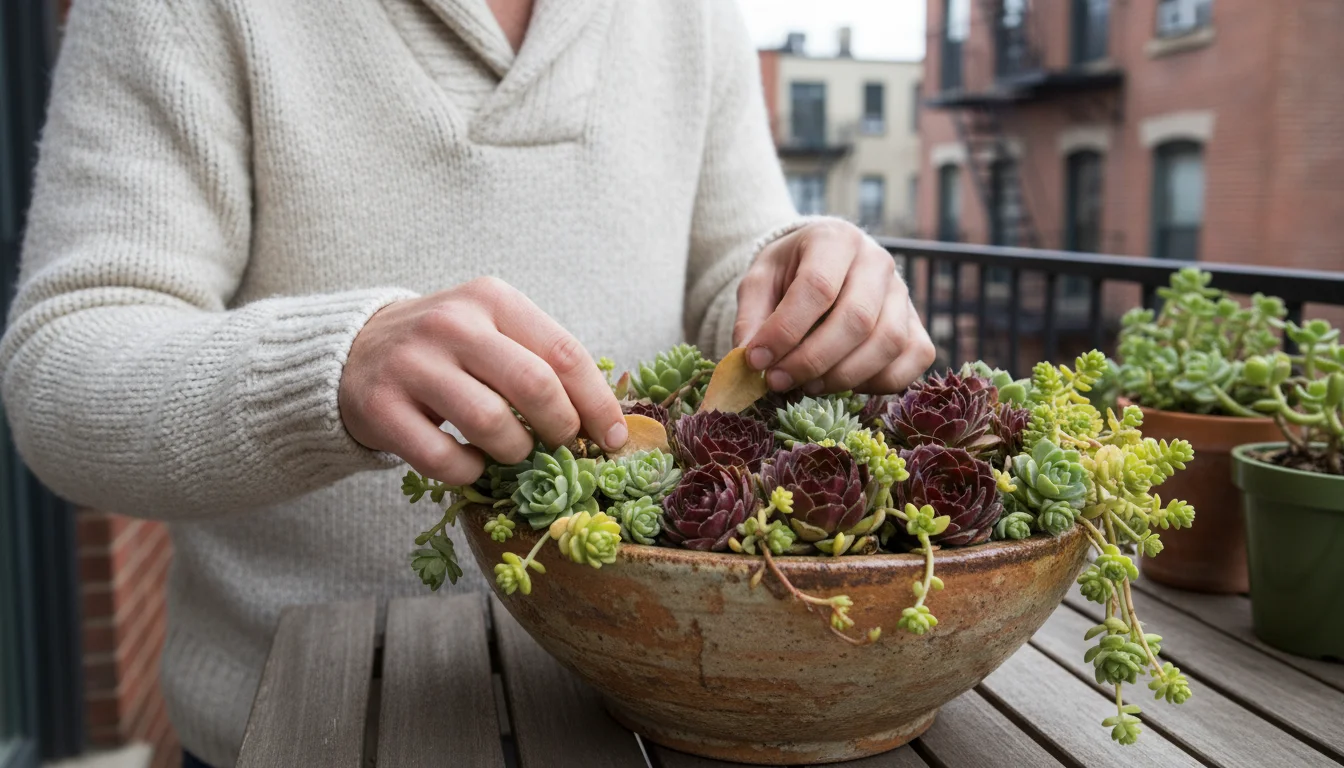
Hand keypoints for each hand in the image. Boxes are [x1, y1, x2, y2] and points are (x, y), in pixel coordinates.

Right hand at [339, 277, 626, 484]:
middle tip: (562, 445)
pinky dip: (468, 471)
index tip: (614, 438)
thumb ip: (543, 360)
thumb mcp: (494, 329)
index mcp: (493, 299)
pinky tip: (471, 463)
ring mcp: (412, 364)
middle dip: (561, 427)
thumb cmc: (448, 349)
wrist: (356, 350)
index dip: (598, 403)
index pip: (564, 353)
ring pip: (490, 423)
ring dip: (515, 452)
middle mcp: (453, 324)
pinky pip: (442, 457)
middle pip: (534, 385)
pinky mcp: (381, 407)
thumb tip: (608, 419)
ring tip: (513, 452)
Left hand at [734, 220, 934, 394]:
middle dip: (812, 360)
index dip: (785, 330)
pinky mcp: (917, 323)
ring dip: (844, 376)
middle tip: (779, 380)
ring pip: (888, 342)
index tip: (756, 360)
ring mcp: (903, 293)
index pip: (817, 286)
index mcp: (835, 239)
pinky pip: (915, 358)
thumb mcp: (759, 281)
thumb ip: (752, 318)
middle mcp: (877, 261)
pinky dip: (880, 381)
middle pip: (857, 319)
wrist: (822, 264)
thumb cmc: (789, 273)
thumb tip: (749, 360)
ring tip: (807, 386)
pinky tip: (844, 384)